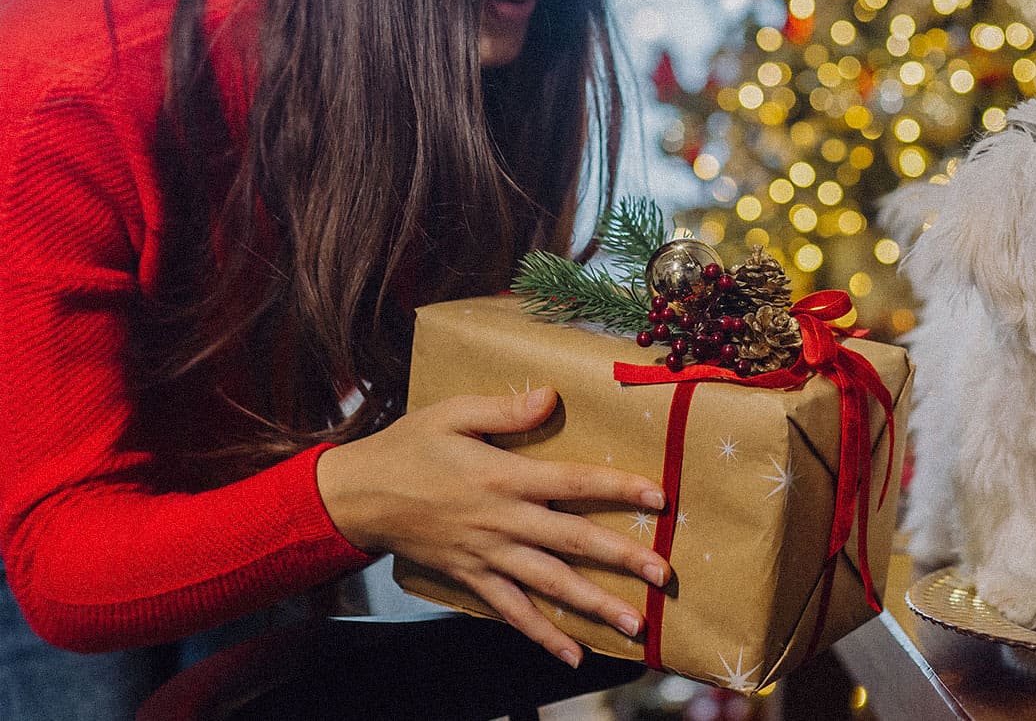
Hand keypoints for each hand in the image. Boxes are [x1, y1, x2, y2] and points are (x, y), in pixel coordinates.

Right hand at [316, 387, 668, 666]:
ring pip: (550, 584)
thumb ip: (505, 408)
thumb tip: (551, 396)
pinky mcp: (471, 578)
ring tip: (635, 624)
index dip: (619, 489)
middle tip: (663, 574)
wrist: (356, 496)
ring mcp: (487, 555)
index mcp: (503, 476)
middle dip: (622, 558)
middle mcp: (502, 521)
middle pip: (572, 541)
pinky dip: (543, 635)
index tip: (660, 497)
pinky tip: (574, 655)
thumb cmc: (408, 447)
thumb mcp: (452, 413)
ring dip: (595, 605)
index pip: (574, 482)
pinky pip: (512, 611)